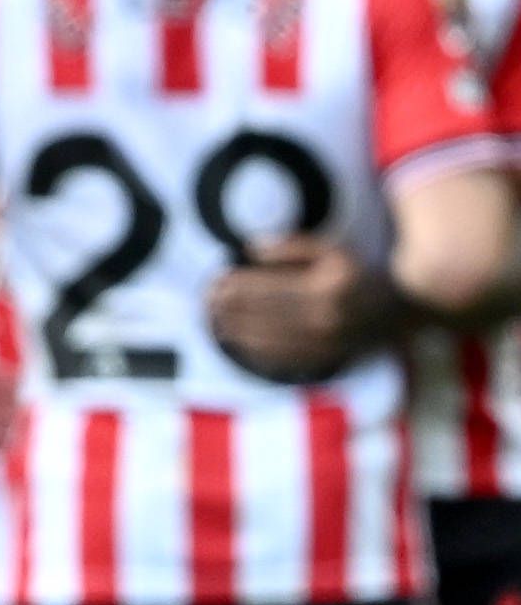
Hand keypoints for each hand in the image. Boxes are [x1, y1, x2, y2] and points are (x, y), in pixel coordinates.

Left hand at [208, 234, 396, 382]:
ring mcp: (326, 342)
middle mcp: (325, 317)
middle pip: (262, 314)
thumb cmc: (358, 272)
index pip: (266, 287)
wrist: (399, 308)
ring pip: (267, 339)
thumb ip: (291, 245)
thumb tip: (250, 248)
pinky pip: (282, 358)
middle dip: (229, 309)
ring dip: (235, 331)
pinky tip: (238, 341)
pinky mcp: (326, 359)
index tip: (215, 281)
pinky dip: (255, 350)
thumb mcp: (332, 248)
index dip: (235, 286)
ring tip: (213, 321)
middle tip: (205, 302)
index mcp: (324, 286)